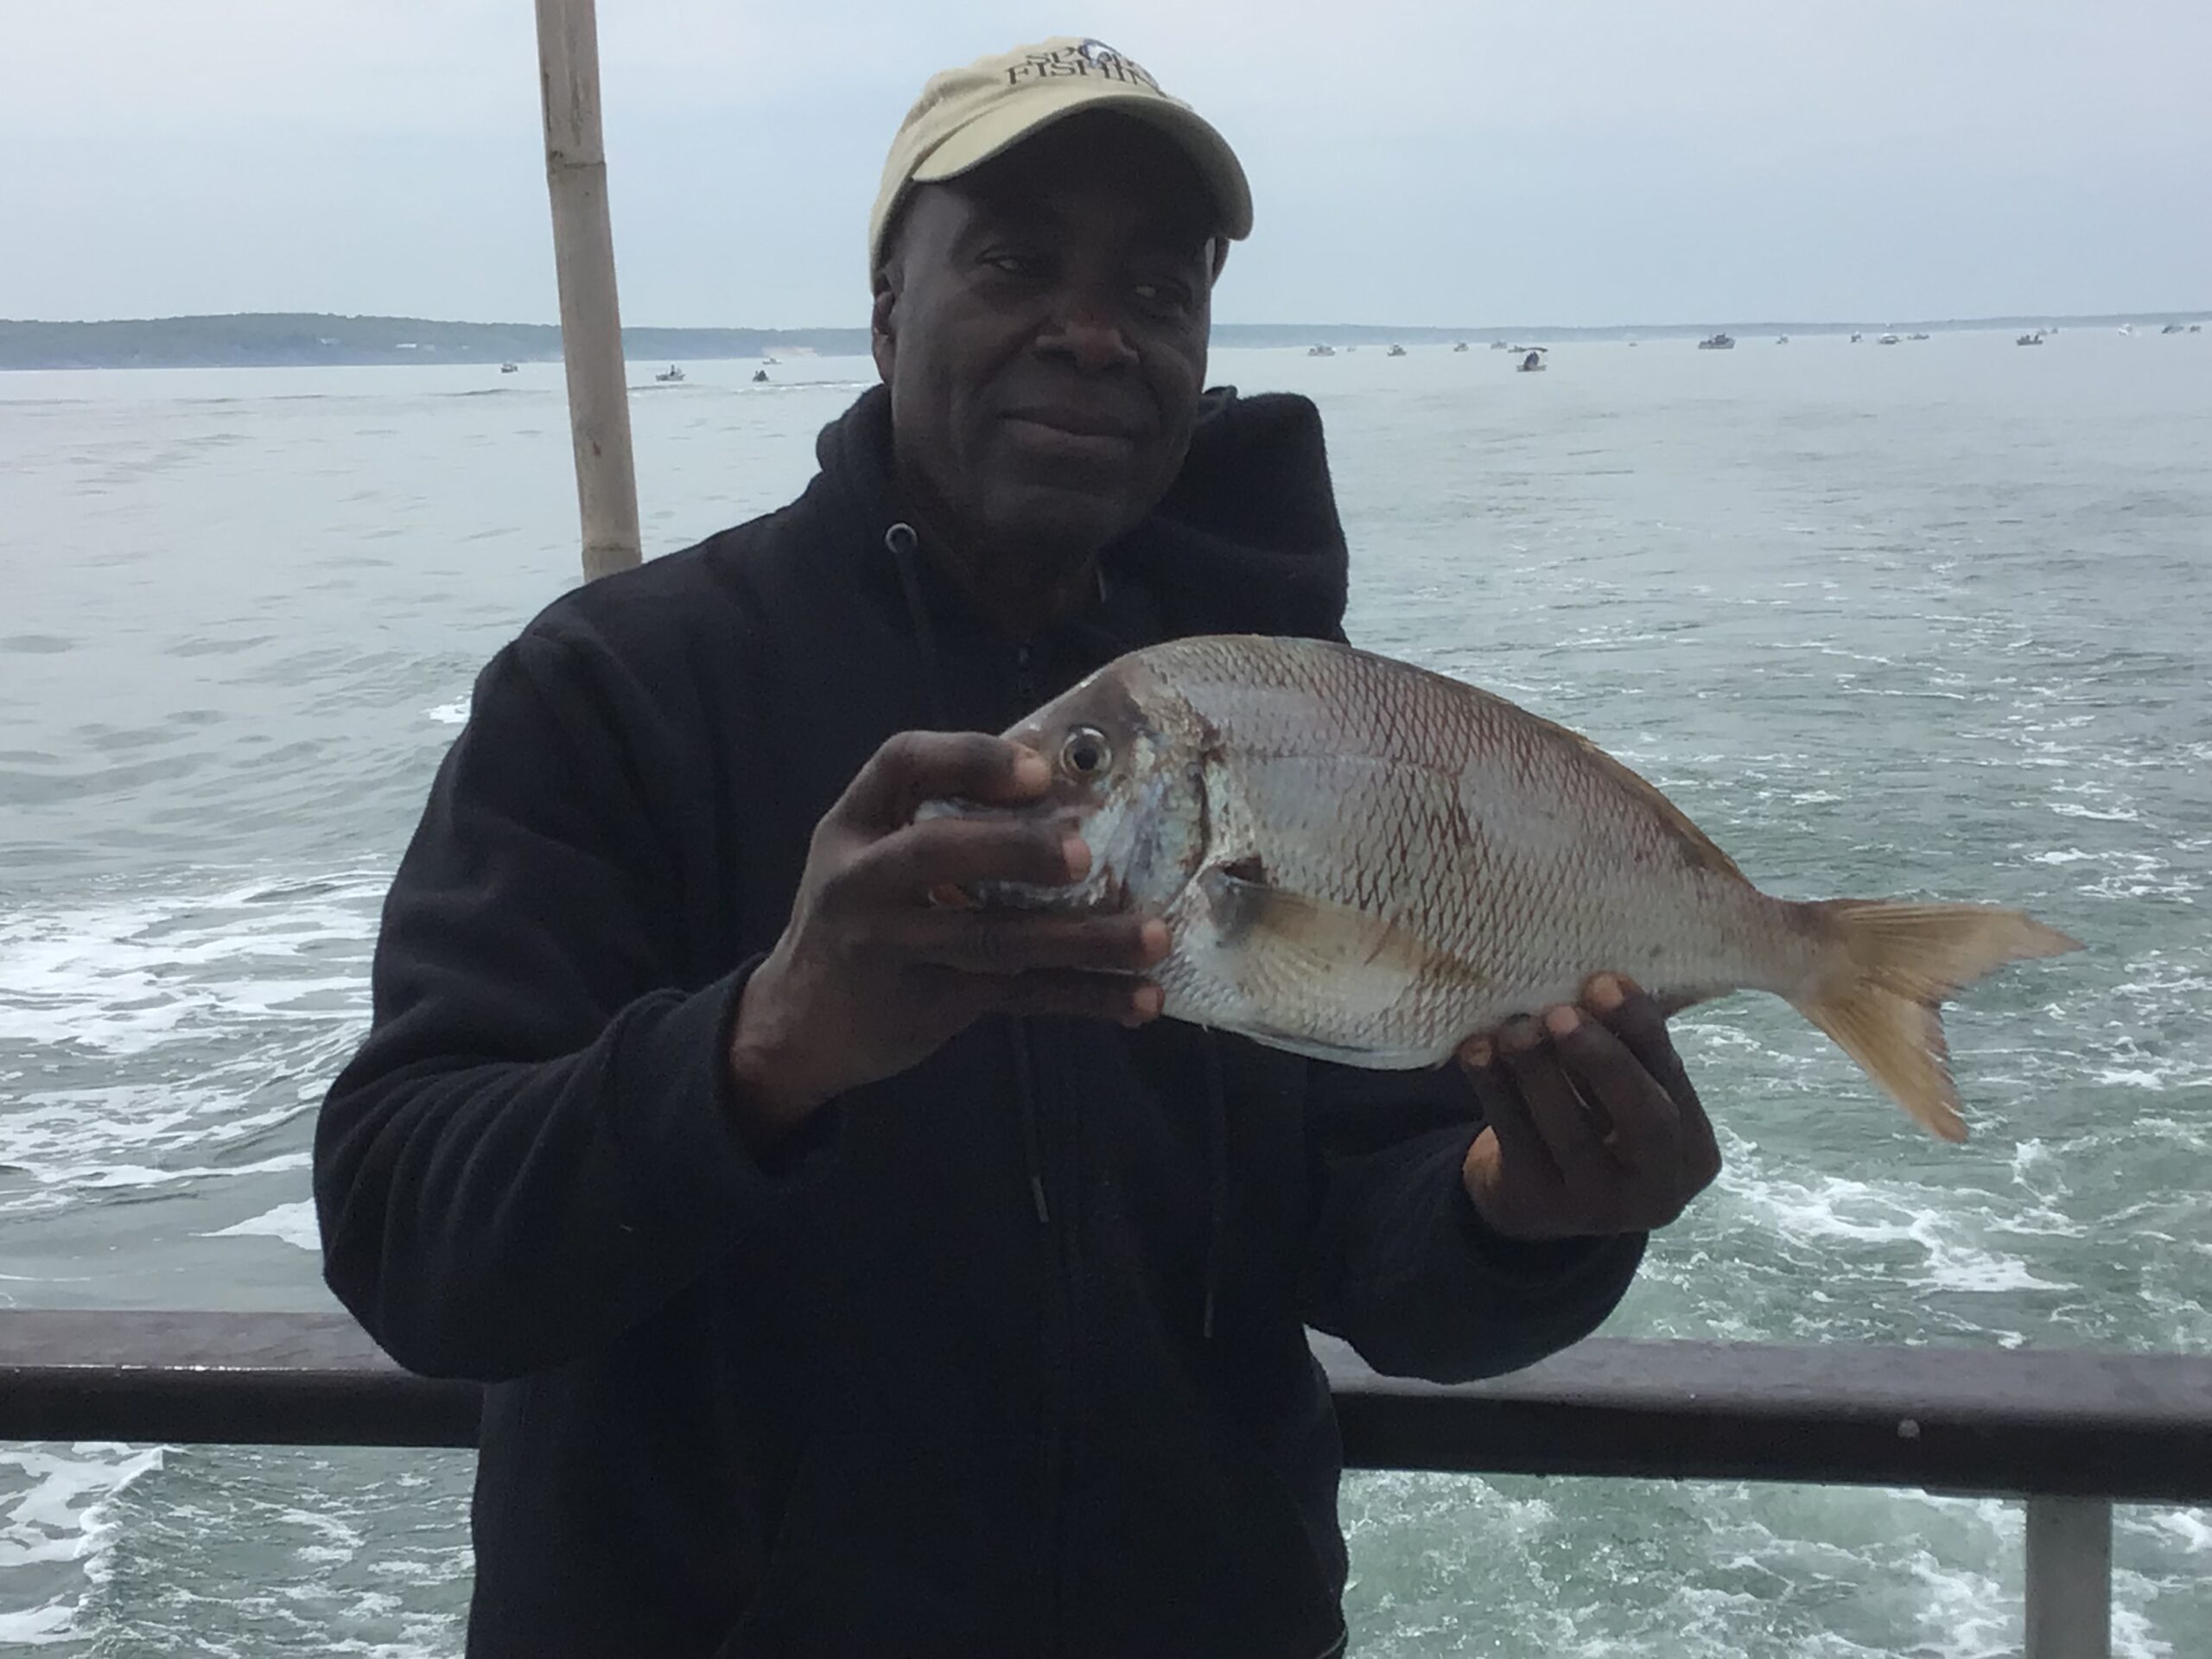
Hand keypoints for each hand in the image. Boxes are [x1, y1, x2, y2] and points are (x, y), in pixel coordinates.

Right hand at [727, 731, 1168, 1144]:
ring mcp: (893, 949)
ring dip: (1083, 939)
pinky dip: (1085, 997)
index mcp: (853, 824)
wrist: (801, 1021)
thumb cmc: (859, 914)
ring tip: (1155, 935)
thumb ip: (938, 816)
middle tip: (1082, 855)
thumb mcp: (869, 850)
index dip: (970, 758)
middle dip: (1012, 849)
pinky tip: (1141, 999)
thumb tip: (1062, 779)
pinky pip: (1019, 996)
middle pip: (936, 853)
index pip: (901, 764)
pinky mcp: (930, 1006)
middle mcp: (862, 882)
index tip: (1038, 769)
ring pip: (996, 939)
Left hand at [1456, 974, 1720, 1240]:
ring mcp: (1598, 1208)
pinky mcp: (1538, 1206)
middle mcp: (1658, 1189)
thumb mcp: (1625, 1089)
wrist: (1538, 1195)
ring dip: (1539, 1072)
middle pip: (1644, 1120)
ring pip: (1572, 1135)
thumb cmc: (1595, 1119)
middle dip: (1604, 1061)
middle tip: (1561, 1014)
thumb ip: (1628, 1043)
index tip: (1606, 981)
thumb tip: (1607, 973)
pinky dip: (1495, 1090)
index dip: (1641, 1030)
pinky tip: (1478, 1052)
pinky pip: (1516, 1141)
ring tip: (1515, 1028)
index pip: (1674, 1081)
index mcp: (1693, 1149)